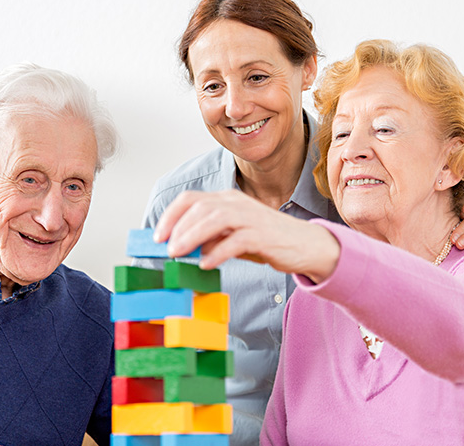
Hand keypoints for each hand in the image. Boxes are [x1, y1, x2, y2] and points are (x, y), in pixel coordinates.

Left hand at [155, 190, 339, 282]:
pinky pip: (236, 241)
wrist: (306, 245)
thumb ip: (210, 238)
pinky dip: (218, 252)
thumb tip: (181, 249)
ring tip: (178, 254)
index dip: (171, 215)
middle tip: (165, 248)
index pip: (191, 199)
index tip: (157, 235)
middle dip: (177, 227)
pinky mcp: (262, 235)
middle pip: (199, 207)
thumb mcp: (233, 236)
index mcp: (227, 199)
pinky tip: (206, 264)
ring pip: (214, 219)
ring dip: (191, 236)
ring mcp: (250, 217)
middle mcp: (237, 203)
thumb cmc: (267, 240)